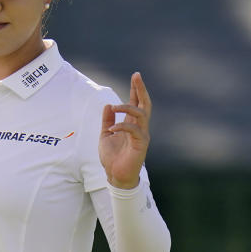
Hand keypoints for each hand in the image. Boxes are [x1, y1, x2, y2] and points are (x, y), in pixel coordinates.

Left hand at [99, 72, 151, 188]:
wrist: (115, 176)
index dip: (136, 90)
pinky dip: (122, 126)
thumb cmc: (112, 157)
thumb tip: (108, 105)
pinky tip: (112, 129)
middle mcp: (139, 127)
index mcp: (131, 124)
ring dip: (128, 107)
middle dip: (141, 89)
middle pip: (144, 104)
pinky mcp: (141, 144)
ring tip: (115, 106)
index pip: (136, 103)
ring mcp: (142, 135)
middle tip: (136, 76)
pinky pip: (134, 130)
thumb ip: (107, 120)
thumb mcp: (105, 135)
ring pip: (141, 114)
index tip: (135, 75)